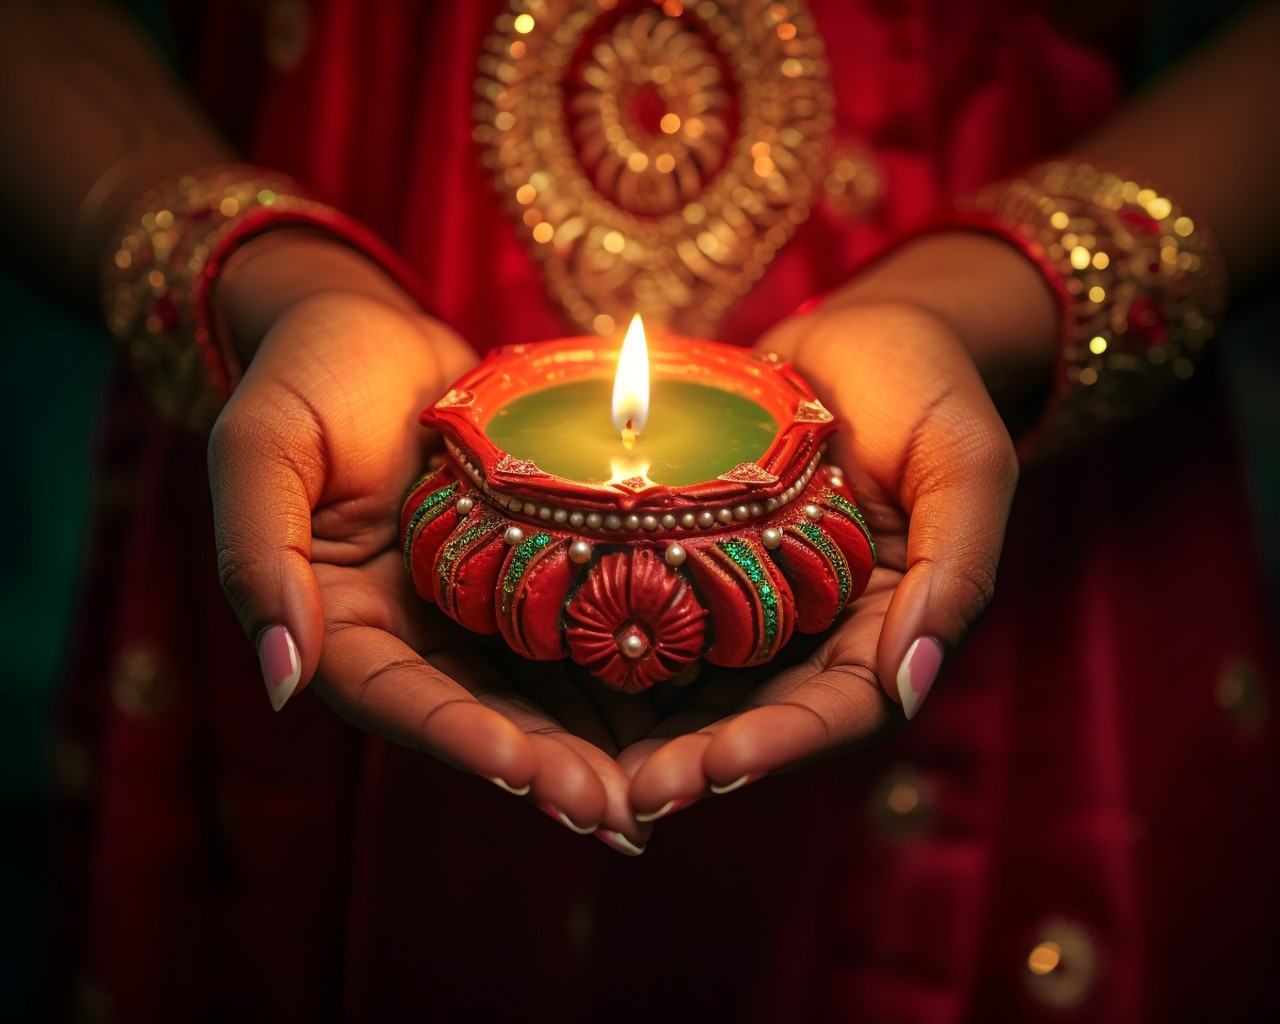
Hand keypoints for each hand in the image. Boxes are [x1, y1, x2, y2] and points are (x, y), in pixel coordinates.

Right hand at [208, 288, 648, 849]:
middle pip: (481, 716)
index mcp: (341, 622)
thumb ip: (258, 557)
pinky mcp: (533, 574)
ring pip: (540, 691)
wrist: (379, 329)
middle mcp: (415, 633)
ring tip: (666, 786)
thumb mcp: (263, 447)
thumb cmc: (310, 373)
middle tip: (621, 812)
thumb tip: (280, 679)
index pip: (398, 700)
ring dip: (599, 742)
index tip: (525, 770)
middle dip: (550, 767)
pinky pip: (579, 629)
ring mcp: (477, 608)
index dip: (459, 738)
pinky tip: (685, 704)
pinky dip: (624, 668)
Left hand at [623, 301, 1018, 816]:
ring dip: (652, 729)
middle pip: (763, 716)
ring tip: (591, 763)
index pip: (843, 710)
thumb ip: (956, 574)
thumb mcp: (967, 467)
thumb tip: (915, 684)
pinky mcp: (702, 565)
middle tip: (633, 792)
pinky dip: (624, 650)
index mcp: (893, 626)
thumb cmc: (928, 388)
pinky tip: (568, 671)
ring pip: (704, 685)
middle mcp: (820, 632)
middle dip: (701, 759)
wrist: (858, 336)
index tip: (717, 767)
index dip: (782, 744)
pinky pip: (664, 617)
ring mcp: (757, 603)